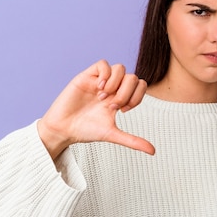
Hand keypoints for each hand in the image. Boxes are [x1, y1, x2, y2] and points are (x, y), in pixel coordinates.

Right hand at [38, 60, 154, 158]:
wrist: (63, 129)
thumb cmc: (85, 130)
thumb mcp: (112, 134)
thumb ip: (133, 141)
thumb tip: (153, 151)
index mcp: (120, 97)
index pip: (140, 86)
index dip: (137, 96)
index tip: (124, 110)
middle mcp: (112, 87)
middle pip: (133, 77)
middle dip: (126, 93)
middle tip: (112, 107)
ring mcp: (100, 80)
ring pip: (120, 68)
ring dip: (115, 84)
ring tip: (102, 98)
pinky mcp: (87, 76)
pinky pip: (103, 64)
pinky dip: (105, 75)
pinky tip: (99, 88)